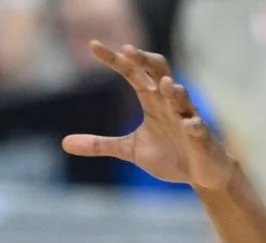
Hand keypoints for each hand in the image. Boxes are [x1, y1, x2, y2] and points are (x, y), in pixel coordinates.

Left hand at [62, 42, 233, 190]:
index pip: (132, 73)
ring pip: (182, 97)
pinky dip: (194, 125)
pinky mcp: (200, 136)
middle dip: (145, 61)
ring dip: (174, 91)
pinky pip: (198, 127)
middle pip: (158, 72)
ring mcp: (186, 117)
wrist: (199, 173)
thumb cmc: (168, 155)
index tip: (93, 46)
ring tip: (164, 84)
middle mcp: (169, 103)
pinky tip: (190, 126)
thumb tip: (64, 143)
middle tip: (128, 50)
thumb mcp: (129, 150)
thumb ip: (100, 144)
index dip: (115, 59)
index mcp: (151, 101)